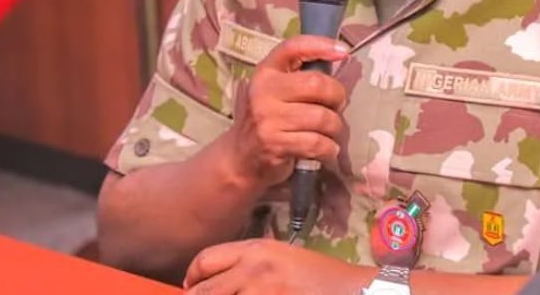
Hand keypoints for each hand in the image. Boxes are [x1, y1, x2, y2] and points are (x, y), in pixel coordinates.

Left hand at [183, 239, 364, 294]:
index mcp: (255, 250)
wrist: (347, 291)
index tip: (192, 289)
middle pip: (202, 290)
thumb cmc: (318, 277)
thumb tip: (219, 278)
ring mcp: (258, 293)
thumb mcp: (282, 257)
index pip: (205, 260)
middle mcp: (251, 270)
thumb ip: (250, 264)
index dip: (192, 277)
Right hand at [226, 35, 348, 187]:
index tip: (343, 51)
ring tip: (330, 131)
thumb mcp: (276, 90)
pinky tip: (327, 149)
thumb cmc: (269, 119)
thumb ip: (300, 74)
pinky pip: (317, 143)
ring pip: (322, 117)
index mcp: (266, 72)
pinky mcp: (275, 144)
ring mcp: (267, 118)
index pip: (293, 47)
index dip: (320, 45)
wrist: (241, 158)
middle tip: (336, 106)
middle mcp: (263, 91)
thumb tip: (339, 55)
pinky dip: (330, 148)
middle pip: (317, 84)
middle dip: (337, 96)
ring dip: (335, 127)